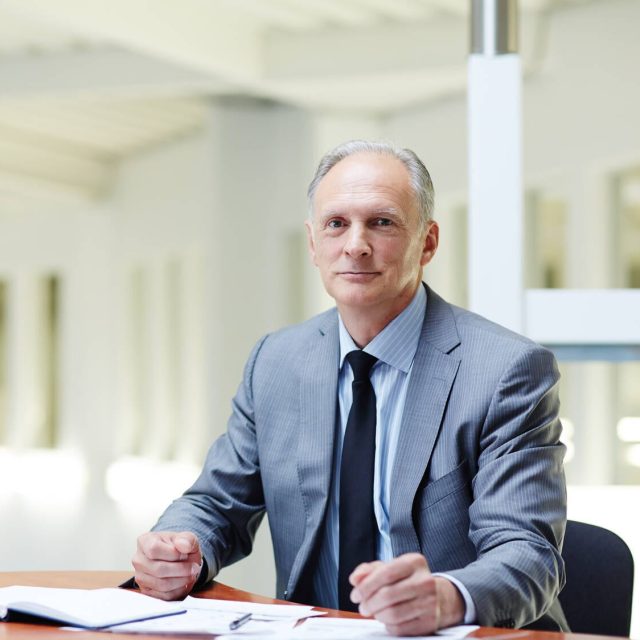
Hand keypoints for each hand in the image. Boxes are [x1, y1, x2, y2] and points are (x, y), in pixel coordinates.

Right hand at [132, 531, 202, 599]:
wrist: (180, 560)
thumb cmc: (180, 547)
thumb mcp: (188, 538)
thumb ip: (187, 539)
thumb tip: (183, 545)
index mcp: (145, 541)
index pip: (153, 549)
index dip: (173, 554)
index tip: (185, 554)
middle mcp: (138, 559)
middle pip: (158, 569)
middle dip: (181, 569)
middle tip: (194, 567)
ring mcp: (140, 577)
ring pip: (161, 584)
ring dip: (181, 580)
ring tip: (191, 574)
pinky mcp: (147, 592)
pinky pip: (164, 596)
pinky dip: (178, 590)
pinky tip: (184, 582)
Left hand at [349, 553, 463, 636]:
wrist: (442, 596)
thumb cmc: (410, 580)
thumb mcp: (393, 567)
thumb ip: (370, 570)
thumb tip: (355, 579)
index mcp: (414, 562)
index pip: (386, 573)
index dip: (366, 586)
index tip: (355, 594)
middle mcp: (425, 581)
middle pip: (388, 595)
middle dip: (369, 603)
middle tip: (362, 606)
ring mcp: (429, 603)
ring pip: (393, 614)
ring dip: (377, 615)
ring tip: (374, 612)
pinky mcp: (429, 622)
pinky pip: (400, 628)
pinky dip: (388, 625)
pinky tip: (387, 619)